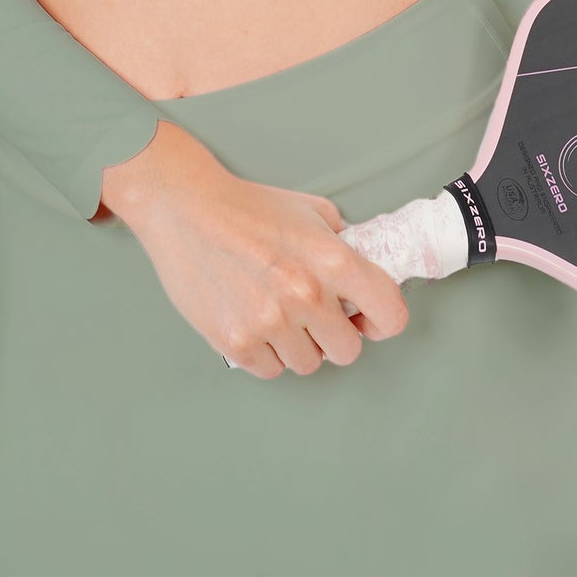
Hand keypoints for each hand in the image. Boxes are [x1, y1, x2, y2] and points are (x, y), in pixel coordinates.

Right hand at [101, 119, 409, 375]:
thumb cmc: (245, 207)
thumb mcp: (311, 210)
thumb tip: (361, 274)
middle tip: (314, 314)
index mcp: (332, 260)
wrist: (186, 208)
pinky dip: (266, 353)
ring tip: (277, 313)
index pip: (390, 315)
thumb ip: (342, 244)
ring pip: (308, 364)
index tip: (367, 319)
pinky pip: (270, 369)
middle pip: (347, 350)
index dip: (382, 320)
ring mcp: (270, 322)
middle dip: (334, 334)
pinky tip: (254, 322)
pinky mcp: (236, 342)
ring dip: (298, 345)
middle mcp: (306, 295)